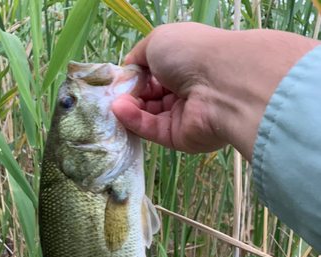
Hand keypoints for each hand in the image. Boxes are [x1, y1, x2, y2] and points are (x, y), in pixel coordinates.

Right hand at [112, 23, 318, 160]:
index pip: (152, 73)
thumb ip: (139, 56)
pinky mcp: (179, 138)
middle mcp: (184, 90)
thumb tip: (128, 69)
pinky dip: (135, 121)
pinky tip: (120, 111)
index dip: (134, 76)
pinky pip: (152, 130)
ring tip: (114, 103)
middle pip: (149, 96)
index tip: (117, 79)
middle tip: (112, 94)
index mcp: (183, 64)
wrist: (221, 85)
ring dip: (129, 107)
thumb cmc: (190, 54)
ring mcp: (182, 115)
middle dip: (129, 94)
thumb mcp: (158, 41)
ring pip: (148, 115)